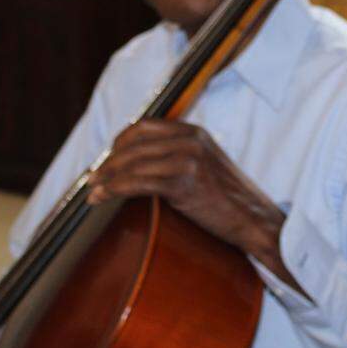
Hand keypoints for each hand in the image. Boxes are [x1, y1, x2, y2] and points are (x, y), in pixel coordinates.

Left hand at [88, 119, 306, 296]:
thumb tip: (138, 163)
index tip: (105, 161)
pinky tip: (102, 198)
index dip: (118, 143)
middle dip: (107, 161)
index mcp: (194, 132)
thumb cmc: (227, 200)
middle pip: (133, 143)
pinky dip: (114, 189)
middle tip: (93, 179)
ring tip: (92, 192)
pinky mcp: (184, 181)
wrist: (254, 220)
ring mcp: (188, 158)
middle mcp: (190, 139)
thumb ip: (177, 156)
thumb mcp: (203, 165)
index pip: (143, 127)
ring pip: (132, 162)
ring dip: (105, 178)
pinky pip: (137, 182)